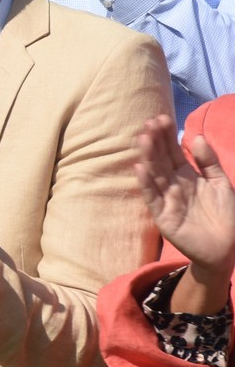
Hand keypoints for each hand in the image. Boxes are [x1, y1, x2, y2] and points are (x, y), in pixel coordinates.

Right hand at [136, 113, 234, 279]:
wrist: (227, 248)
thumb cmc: (225, 216)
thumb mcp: (221, 183)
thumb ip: (209, 161)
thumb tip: (195, 137)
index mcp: (187, 175)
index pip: (173, 152)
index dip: (167, 136)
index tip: (161, 118)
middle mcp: (173, 184)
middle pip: (161, 160)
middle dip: (155, 142)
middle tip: (149, 123)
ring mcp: (166, 199)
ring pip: (154, 175)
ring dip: (148, 157)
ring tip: (143, 138)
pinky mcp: (163, 216)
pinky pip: (153, 198)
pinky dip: (146, 184)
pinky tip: (140, 169)